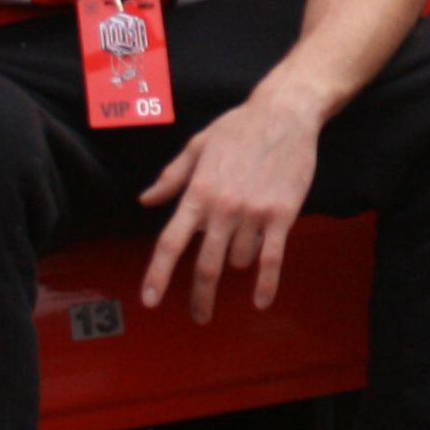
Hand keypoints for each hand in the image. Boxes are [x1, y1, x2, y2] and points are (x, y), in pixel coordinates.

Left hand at [137, 84, 319, 323]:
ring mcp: (253, 213)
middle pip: (205, 265)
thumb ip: (171, 177)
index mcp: (198, 193)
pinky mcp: (282, 215)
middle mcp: (222, 208)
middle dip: (200, 297)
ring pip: (239, 260)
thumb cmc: (238, 127)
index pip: (171, 242)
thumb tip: (145, 201)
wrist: (284, 113)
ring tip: (243, 248)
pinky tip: (261, 301)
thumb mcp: (197, 146)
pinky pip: (272, 258)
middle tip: (199, 316)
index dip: (158, 274)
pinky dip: (266, 283)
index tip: (150, 300)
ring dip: (237, 264)